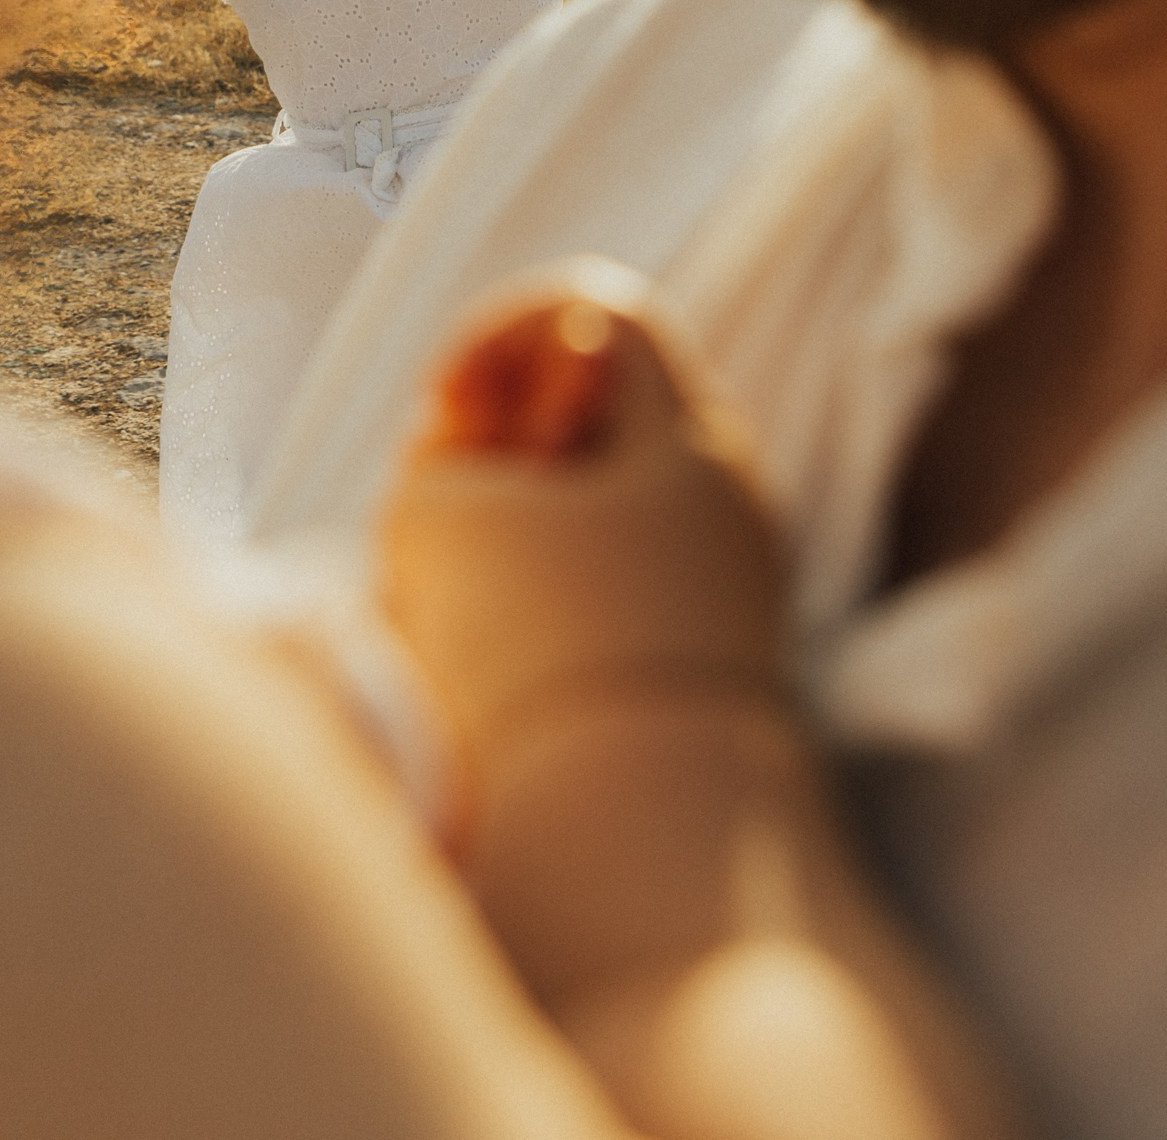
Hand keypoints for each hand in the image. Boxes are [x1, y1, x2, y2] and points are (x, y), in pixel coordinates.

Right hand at [378, 261, 788, 806]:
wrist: (637, 858)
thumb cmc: (537, 657)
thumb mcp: (438, 515)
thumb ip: (437, 458)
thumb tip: (458, 465)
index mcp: (693, 438)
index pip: (595, 307)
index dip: (498, 332)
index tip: (445, 409)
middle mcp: (729, 503)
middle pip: (598, 412)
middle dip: (500, 443)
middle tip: (447, 500)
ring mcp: (724, 596)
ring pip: (591, 511)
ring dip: (510, 531)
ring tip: (456, 598)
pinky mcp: (696, 684)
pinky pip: (603, 600)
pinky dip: (539, 609)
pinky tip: (491, 670)